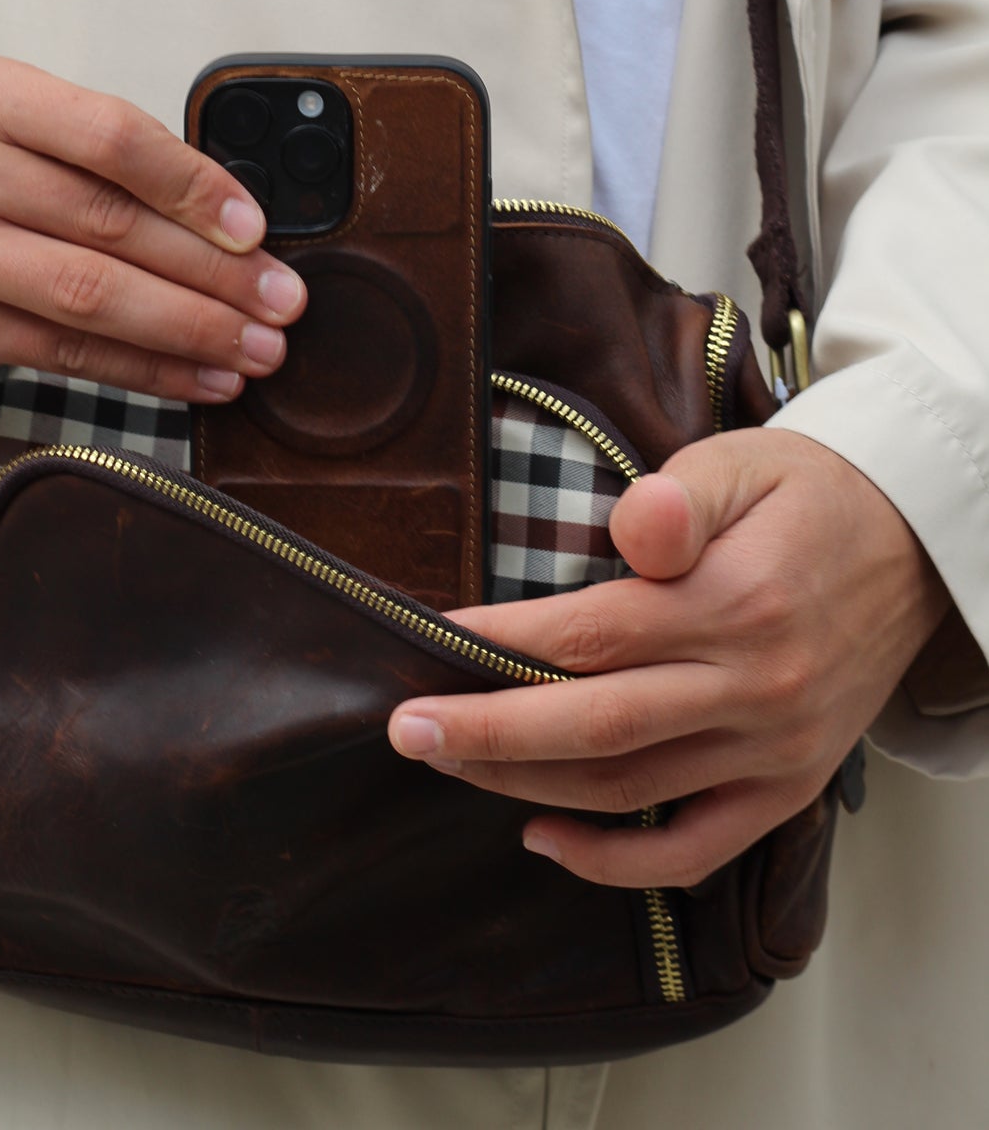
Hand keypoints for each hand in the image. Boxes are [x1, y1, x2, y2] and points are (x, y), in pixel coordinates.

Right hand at [0, 56, 304, 401]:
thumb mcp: (13, 112)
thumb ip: (102, 147)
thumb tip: (231, 215)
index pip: (110, 137)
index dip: (193, 186)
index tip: (254, 229)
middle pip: (109, 227)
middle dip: (214, 273)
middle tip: (283, 301)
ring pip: (90, 299)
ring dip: (190, 329)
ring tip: (258, 348)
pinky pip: (64, 353)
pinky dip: (145, 369)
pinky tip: (201, 376)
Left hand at [387, 427, 948, 886]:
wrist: (915, 548)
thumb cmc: (809, 496)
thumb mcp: (744, 462)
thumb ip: (678, 497)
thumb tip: (638, 527)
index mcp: (734, 601)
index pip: (590, 636)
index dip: (501, 646)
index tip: (432, 642)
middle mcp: (754, 687)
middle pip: (595, 726)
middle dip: (488, 735)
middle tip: (408, 730)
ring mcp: (772, 749)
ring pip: (628, 788)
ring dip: (528, 786)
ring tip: (450, 764)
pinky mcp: (787, 788)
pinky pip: (694, 848)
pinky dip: (615, 862)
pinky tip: (544, 836)